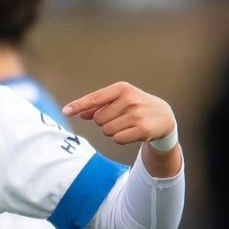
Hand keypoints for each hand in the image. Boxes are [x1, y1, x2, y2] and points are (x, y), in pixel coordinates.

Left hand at [62, 81, 176, 145]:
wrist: (163, 116)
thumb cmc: (135, 106)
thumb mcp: (118, 100)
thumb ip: (97, 106)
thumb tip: (78, 113)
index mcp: (122, 88)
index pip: (95, 98)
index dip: (79, 105)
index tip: (65, 111)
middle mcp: (129, 99)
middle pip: (99, 119)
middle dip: (105, 122)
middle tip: (120, 118)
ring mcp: (137, 114)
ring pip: (107, 130)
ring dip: (112, 131)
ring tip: (126, 125)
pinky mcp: (142, 129)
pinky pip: (117, 139)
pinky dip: (120, 138)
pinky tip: (132, 132)